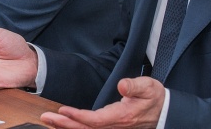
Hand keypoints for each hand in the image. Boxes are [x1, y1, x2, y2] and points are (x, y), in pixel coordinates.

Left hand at [40, 77, 164, 127]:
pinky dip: (76, 128)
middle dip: (64, 124)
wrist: (164, 111)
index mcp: (122, 117)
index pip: (95, 120)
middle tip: (45, 117)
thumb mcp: (148, 87)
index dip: (78, 116)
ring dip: (67, 127)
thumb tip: (122, 85)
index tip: (62, 110)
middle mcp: (116, 126)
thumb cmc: (155, 98)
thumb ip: (134, 86)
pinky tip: (63, 125)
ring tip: (48, 121)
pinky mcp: (111, 128)